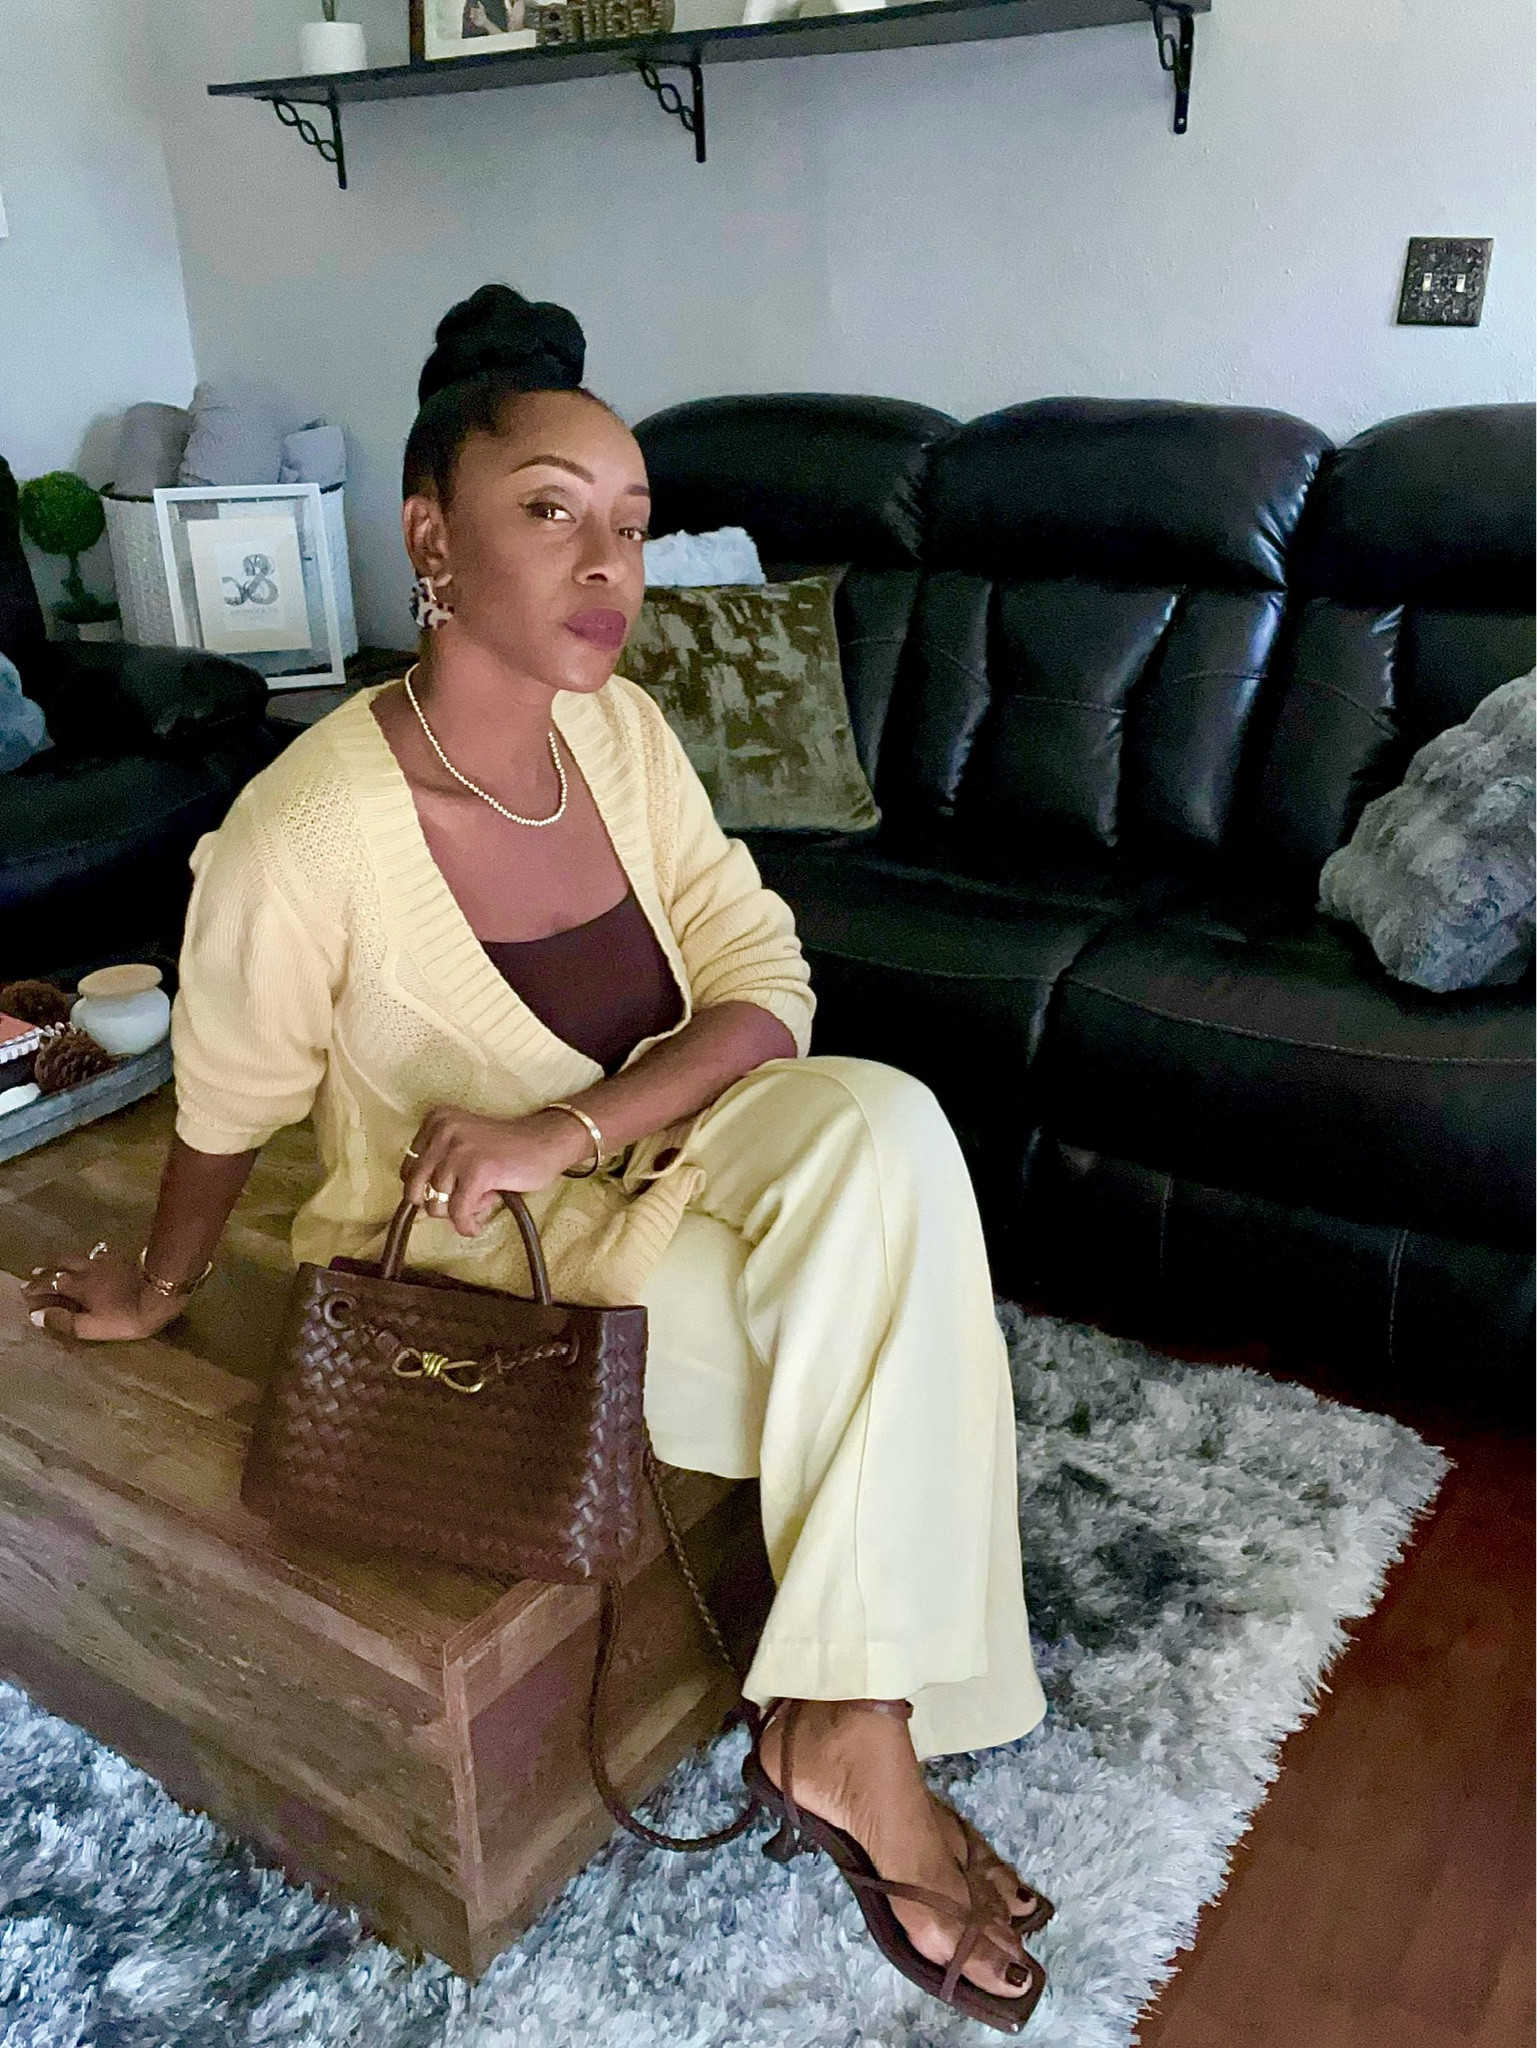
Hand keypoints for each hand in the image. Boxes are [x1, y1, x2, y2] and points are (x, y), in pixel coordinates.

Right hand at [21, 1246, 187, 1341]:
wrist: (161, 1291)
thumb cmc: (126, 1315)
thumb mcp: (92, 1326)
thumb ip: (64, 1321)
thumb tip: (36, 1315)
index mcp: (77, 1286)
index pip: (50, 1284)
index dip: (37, 1288)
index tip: (26, 1290)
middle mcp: (87, 1269)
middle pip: (62, 1265)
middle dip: (48, 1271)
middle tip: (37, 1273)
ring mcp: (107, 1261)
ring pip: (80, 1256)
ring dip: (66, 1261)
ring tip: (60, 1264)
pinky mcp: (124, 1258)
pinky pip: (101, 1253)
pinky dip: (92, 1255)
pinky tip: (96, 1255)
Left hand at [402, 1106, 591, 1235]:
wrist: (547, 1142)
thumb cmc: (507, 1148)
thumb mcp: (464, 1143)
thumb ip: (440, 1163)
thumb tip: (419, 1201)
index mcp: (437, 1120)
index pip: (408, 1168)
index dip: (427, 1188)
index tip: (449, 1191)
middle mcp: (443, 1130)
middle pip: (416, 1188)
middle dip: (436, 1204)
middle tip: (459, 1205)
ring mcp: (460, 1150)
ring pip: (436, 1204)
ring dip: (458, 1212)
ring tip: (480, 1202)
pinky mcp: (477, 1171)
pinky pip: (459, 1212)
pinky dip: (466, 1225)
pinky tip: (476, 1226)